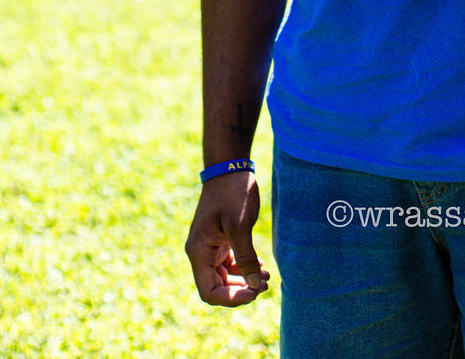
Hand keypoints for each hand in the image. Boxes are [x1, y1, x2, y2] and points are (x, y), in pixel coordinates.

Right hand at [185, 172, 269, 306]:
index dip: (231, 298)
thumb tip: (254, 286)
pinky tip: (260, 266)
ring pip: (224, 277)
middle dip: (241, 290)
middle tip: (264, 285)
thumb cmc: (232, 192)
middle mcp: (200, 252)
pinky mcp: (220, 240)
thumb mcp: (240, 225)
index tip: (254, 292)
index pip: (209, 291)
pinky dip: (244, 268)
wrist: (230, 166)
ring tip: (265, 278)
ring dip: (244, 281)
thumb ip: (246, 257)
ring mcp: (210, 246)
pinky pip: (229, 264)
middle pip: (217, 287)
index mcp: (199, 251)